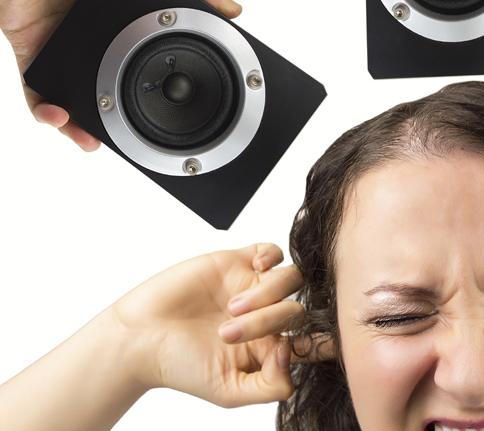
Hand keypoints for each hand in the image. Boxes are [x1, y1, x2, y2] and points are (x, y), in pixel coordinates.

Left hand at [0, 0, 242, 150]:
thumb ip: (190, 1)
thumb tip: (232, 10)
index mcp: (114, 38)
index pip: (134, 74)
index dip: (147, 99)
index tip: (163, 117)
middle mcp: (88, 52)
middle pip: (104, 98)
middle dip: (114, 125)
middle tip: (132, 142)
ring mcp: (59, 57)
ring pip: (71, 106)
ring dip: (80, 130)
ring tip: (93, 142)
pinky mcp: (31, 58)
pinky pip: (35, 96)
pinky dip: (46, 112)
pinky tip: (61, 115)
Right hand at [109, 243, 334, 407]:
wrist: (140, 338)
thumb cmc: (182, 367)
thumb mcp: (230, 392)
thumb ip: (271, 386)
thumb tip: (292, 355)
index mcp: (272, 348)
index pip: (314, 341)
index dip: (326, 340)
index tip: (325, 342)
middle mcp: (269, 317)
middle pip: (298, 311)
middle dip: (269, 321)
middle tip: (228, 333)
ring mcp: (255, 288)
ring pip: (291, 280)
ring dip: (267, 294)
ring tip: (231, 309)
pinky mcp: (236, 264)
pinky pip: (272, 251)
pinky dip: (270, 257)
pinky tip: (251, 270)